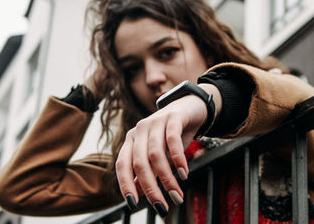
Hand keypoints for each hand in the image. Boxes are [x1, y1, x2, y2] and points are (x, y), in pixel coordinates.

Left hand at [115, 93, 209, 216]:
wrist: (190, 107)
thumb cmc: (172, 135)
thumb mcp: (159, 154)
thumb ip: (148, 171)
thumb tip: (137, 193)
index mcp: (132, 139)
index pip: (122, 164)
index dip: (125, 184)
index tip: (133, 204)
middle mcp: (140, 130)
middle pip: (139, 163)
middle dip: (150, 188)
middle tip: (162, 206)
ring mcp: (155, 121)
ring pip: (155, 154)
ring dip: (167, 178)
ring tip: (176, 194)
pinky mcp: (173, 117)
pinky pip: (172, 140)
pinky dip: (178, 159)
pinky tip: (184, 173)